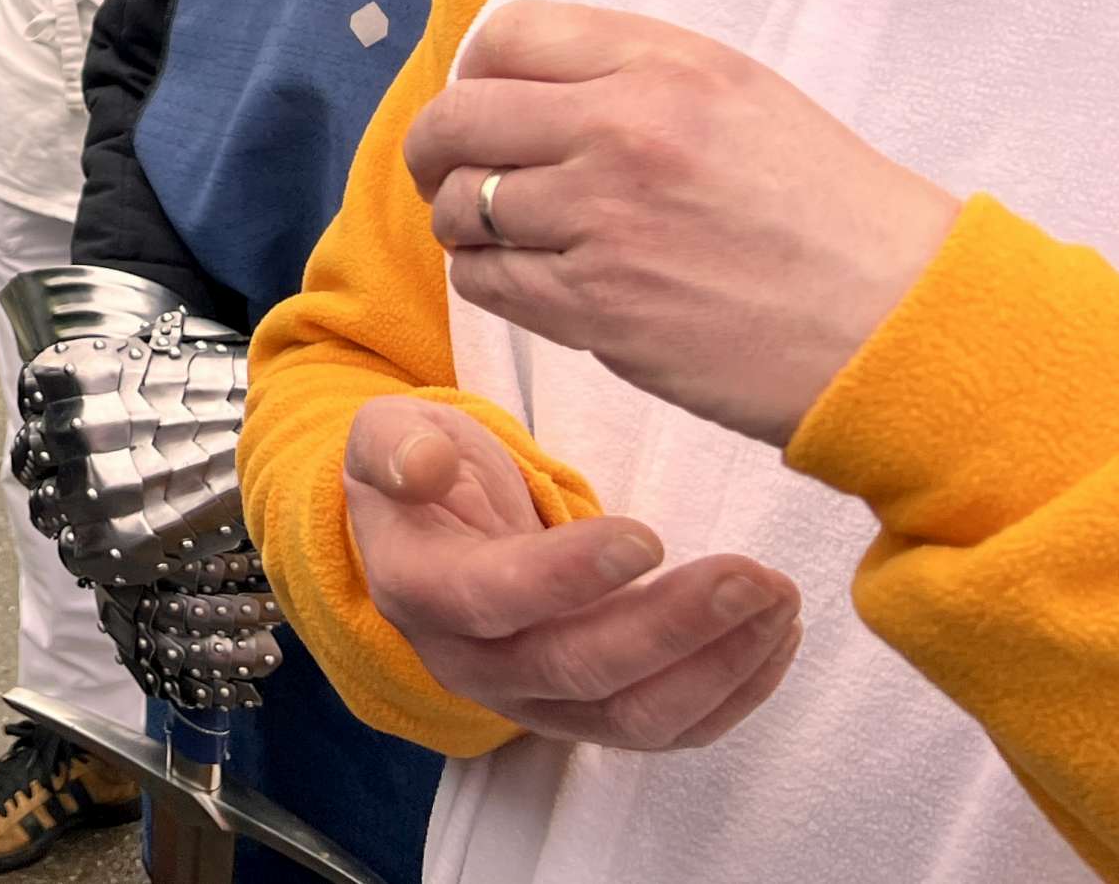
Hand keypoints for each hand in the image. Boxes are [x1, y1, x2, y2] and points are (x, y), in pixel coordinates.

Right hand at [345, 397, 802, 749]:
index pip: (493, 598)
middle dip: (676, 627)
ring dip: (718, 667)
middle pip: (579, 670)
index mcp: (420, 589)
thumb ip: (395, 445)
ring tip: (778, 600)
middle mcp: (473, 665)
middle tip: (754, 576)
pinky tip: (773, 637)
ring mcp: (534, 701)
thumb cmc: (417, 477)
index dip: (568, 576)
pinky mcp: (587, 715)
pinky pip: (667, 731)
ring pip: (634, 717)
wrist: (426, 537)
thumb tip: (421, 467)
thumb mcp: (387, 434)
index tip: (647, 535)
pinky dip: (731, 694)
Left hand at [406, 2, 960, 445]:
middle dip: (436, 149)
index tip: (482, 103)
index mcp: (665, 64)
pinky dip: (488, 278)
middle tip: (446, 172)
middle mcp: (622, 128)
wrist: (901, 322)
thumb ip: (634, 75)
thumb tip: (523, 83)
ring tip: (499, 235)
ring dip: (464, 222)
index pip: (508, 35)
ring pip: (461, 206)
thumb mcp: (743, 96)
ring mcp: (602, 219)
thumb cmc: (830, 214)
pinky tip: (525, 279)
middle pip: (458, 118)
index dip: (475, 72)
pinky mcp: (596, 307)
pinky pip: (487, 281)